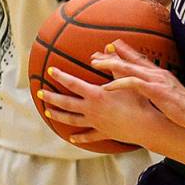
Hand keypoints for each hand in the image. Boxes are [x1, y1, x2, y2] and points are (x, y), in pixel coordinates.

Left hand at [37, 64, 160, 146]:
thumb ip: (115, 63)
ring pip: (71, 119)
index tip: (50, 71)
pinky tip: (71, 138)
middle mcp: (91, 109)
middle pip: (66, 103)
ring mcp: (95, 122)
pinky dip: (78, 136)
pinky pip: (87, 135)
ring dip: (58, 116)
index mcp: (95, 95)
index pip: (72, 83)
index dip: (60, 76)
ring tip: (48, 112)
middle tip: (39, 93)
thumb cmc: (137, 101)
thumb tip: (108, 47)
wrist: (145, 126)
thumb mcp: (126, 79)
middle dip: (51, 97)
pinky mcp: (102, 133)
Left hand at [94, 39, 184, 128]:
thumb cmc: (183, 105)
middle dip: (111, 56)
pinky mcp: (154, 90)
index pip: (138, 58)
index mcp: (159, 73)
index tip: (109, 47)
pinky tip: (107, 86)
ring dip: (111, 64)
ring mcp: (155, 80)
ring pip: (128, 68)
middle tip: (94, 55)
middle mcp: (156, 73)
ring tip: (95, 64)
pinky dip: (119, 83)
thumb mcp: (168, 91)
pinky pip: (133, 83)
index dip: (123, 51)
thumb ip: (157, 85)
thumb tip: (148, 86)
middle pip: (130, 60)